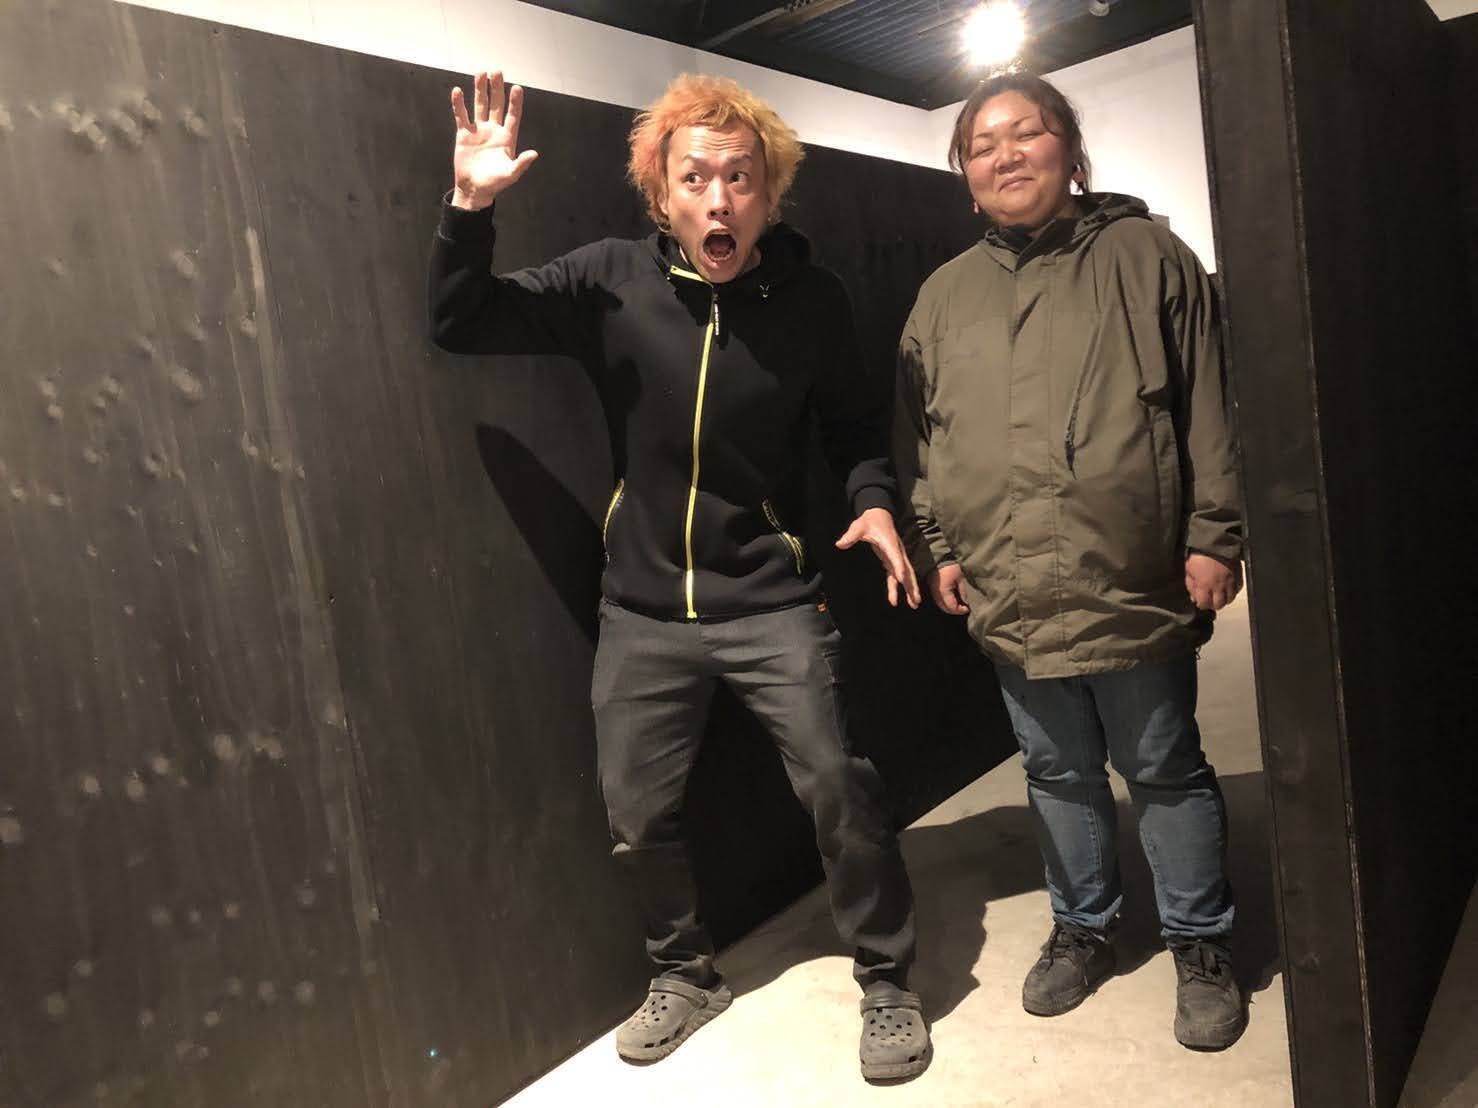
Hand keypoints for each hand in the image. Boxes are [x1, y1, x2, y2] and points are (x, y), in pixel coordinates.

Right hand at [449, 70, 538, 209]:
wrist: (474, 189)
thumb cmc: (494, 184)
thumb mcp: (510, 175)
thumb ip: (521, 164)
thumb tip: (534, 154)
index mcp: (507, 138)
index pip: (513, 116)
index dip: (515, 103)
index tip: (517, 88)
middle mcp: (494, 131)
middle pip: (496, 105)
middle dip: (497, 89)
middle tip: (497, 71)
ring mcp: (479, 131)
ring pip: (480, 106)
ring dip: (480, 90)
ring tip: (481, 73)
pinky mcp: (464, 134)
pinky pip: (461, 116)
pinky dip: (459, 104)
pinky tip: (458, 91)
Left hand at [835, 507, 920, 608]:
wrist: (879, 513)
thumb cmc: (869, 520)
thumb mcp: (858, 526)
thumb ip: (851, 536)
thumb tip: (840, 544)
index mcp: (889, 543)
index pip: (895, 556)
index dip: (898, 567)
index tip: (901, 578)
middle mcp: (896, 550)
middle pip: (907, 569)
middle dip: (911, 585)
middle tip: (916, 600)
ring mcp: (896, 555)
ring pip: (906, 574)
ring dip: (910, 589)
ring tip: (914, 604)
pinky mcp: (892, 558)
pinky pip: (897, 574)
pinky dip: (899, 586)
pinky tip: (897, 598)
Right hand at [927, 563, 969, 615]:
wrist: (939, 558)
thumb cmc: (951, 566)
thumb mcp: (960, 578)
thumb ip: (963, 592)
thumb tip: (965, 602)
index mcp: (943, 591)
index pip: (952, 607)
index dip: (960, 610)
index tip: (968, 608)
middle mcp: (936, 594)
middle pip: (945, 609)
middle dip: (955, 611)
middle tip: (964, 608)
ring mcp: (932, 592)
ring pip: (941, 606)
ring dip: (950, 608)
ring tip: (959, 604)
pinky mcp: (931, 589)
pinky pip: (938, 600)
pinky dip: (946, 603)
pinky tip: (953, 599)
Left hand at [1185, 552, 1242, 610]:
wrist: (1215, 541)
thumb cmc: (1198, 555)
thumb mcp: (1189, 570)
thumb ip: (1191, 585)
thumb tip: (1194, 598)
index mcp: (1204, 585)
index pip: (1204, 604)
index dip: (1202, 605)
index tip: (1200, 602)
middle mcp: (1218, 586)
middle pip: (1219, 605)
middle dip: (1213, 604)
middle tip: (1210, 600)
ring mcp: (1230, 581)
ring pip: (1230, 598)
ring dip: (1224, 599)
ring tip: (1219, 595)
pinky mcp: (1238, 575)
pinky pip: (1238, 588)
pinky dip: (1233, 591)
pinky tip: (1229, 588)